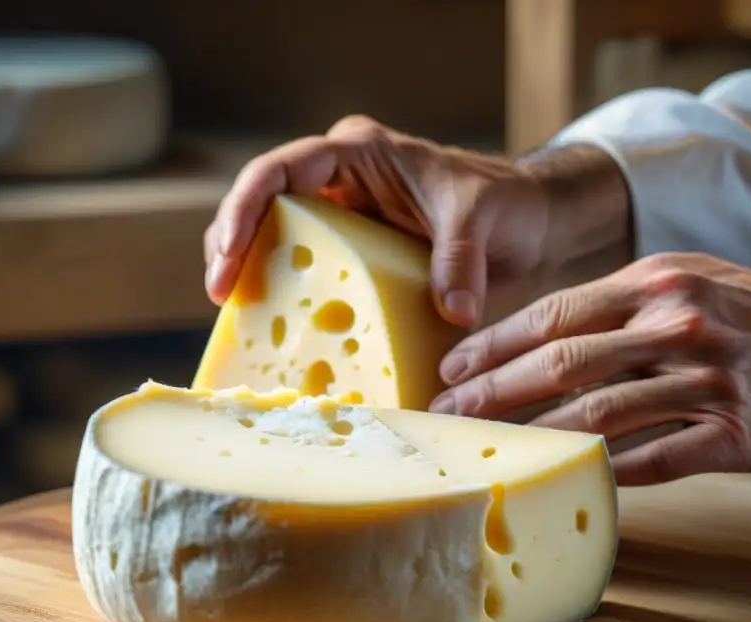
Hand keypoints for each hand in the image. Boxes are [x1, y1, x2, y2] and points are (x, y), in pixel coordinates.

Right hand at [204, 115, 628, 325]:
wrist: (529, 224)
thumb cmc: (504, 203)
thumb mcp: (482, 219)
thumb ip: (460, 259)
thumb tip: (452, 312)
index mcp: (356, 153)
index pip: (277, 170)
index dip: (243, 211)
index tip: (228, 259)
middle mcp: (338, 184)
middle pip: (259, 207)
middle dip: (231, 247)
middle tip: (221, 296)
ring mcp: (342, 223)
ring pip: (274, 243)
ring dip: (251, 278)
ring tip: (236, 321)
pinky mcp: (353, 261)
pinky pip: (310, 278)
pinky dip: (292, 304)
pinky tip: (282, 339)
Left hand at [430, 252, 750, 484]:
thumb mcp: (690, 283)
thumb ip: (621, 307)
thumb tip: (544, 338)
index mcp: (656, 284)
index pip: (554, 313)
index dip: (494, 343)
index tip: (450, 367)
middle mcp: (676, 324)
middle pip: (562, 362)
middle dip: (492, 392)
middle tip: (444, 416)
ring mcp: (709, 379)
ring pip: (600, 413)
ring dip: (534, 436)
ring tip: (488, 454)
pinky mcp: (740, 434)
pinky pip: (658, 459)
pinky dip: (608, 472)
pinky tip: (567, 480)